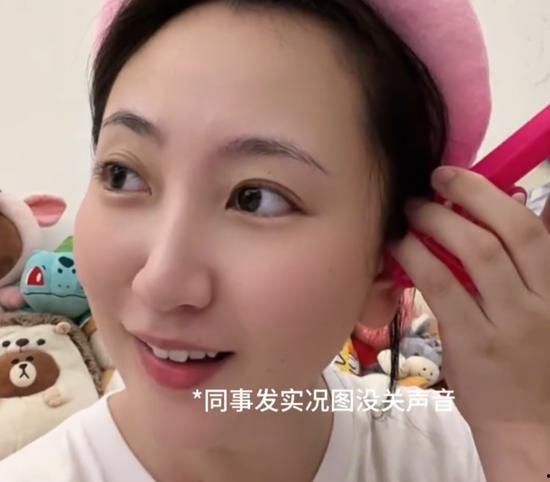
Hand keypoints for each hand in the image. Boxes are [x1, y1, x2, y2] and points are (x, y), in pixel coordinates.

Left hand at [390, 167, 549, 478]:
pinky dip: (419, 259)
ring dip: (439, 222)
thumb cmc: (535, 367)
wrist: (534, 431)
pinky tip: (401, 245)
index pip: (537, 230)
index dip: (495, 196)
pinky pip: (444, 288)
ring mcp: (512, 323)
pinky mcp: (476, 344)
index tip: (462, 176)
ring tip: (413, 209)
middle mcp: (544, 300)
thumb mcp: (544, 311)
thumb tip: (511, 211)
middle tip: (435, 179)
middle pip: (510, 231)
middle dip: (469, 195)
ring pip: (478, 253)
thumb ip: (529, 268)